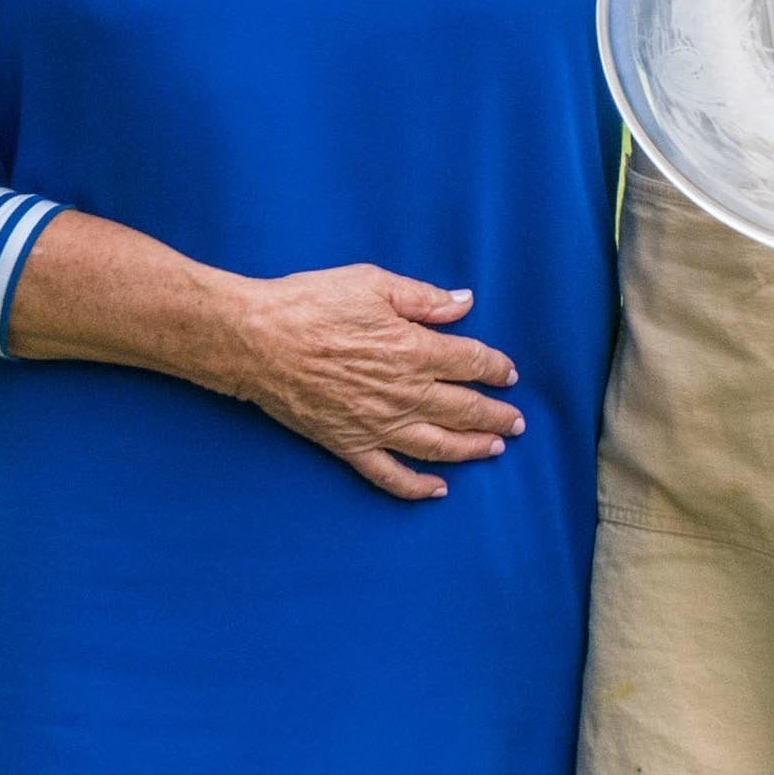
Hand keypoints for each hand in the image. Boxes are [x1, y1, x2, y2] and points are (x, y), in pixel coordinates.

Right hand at [227, 264, 524, 500]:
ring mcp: (377, 424)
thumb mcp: (372, 284)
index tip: (508, 374)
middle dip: (496, 415)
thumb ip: (423, 298)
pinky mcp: (349, 445)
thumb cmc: (310, 304)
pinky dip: (417, 487)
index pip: (471, 362)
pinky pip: (390, 475)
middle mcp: (404, 393)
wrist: (256, 340)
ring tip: (494, 448)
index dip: (495, 368)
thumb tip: (464, 302)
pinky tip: (438, 489)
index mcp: (413, 350)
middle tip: (517, 422)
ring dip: (472, 448)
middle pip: (465, 408)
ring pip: (439, 445)